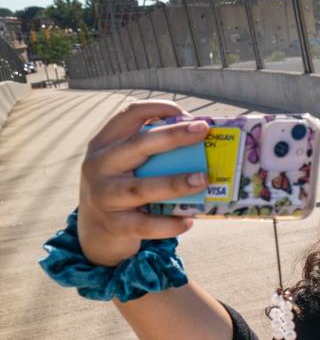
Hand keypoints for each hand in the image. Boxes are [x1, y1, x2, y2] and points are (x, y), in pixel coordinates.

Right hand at [78, 101, 209, 265]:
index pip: (129, 115)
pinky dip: (168, 224)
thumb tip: (200, 139)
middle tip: (202, 131)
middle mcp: (99, 166)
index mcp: (104, 144)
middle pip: (137, 145)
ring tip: (203, 179)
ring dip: (175, 183)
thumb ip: (150, 151)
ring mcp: (104, 196)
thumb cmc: (122, 188)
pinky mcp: (115, 224)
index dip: (158, 108)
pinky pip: (145, 224)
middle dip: (172, 136)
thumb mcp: (124, 164)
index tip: (188, 114)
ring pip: (141, 188)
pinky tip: (189, 221)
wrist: (96, 231)